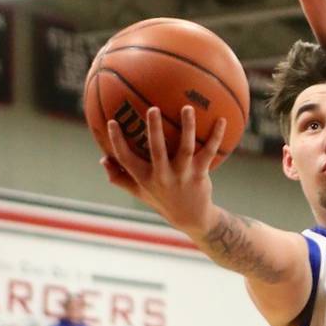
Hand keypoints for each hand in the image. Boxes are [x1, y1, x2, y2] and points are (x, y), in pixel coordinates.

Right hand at [102, 106, 224, 236]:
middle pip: (157, 150)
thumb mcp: (139, 192)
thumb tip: (103, 160)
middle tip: (152, 108)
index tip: (112, 121)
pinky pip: (209, 152)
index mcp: (145, 178)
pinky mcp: (200, 174)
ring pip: (186, 148)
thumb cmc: (162, 199)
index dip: (118, 142)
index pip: (127, 159)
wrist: (191, 217)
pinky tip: (222, 119)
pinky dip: (216, 136)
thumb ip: (120, 177)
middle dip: (154, 129)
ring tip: (188, 108)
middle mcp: (163, 176)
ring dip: (188, 127)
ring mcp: (183, 175)